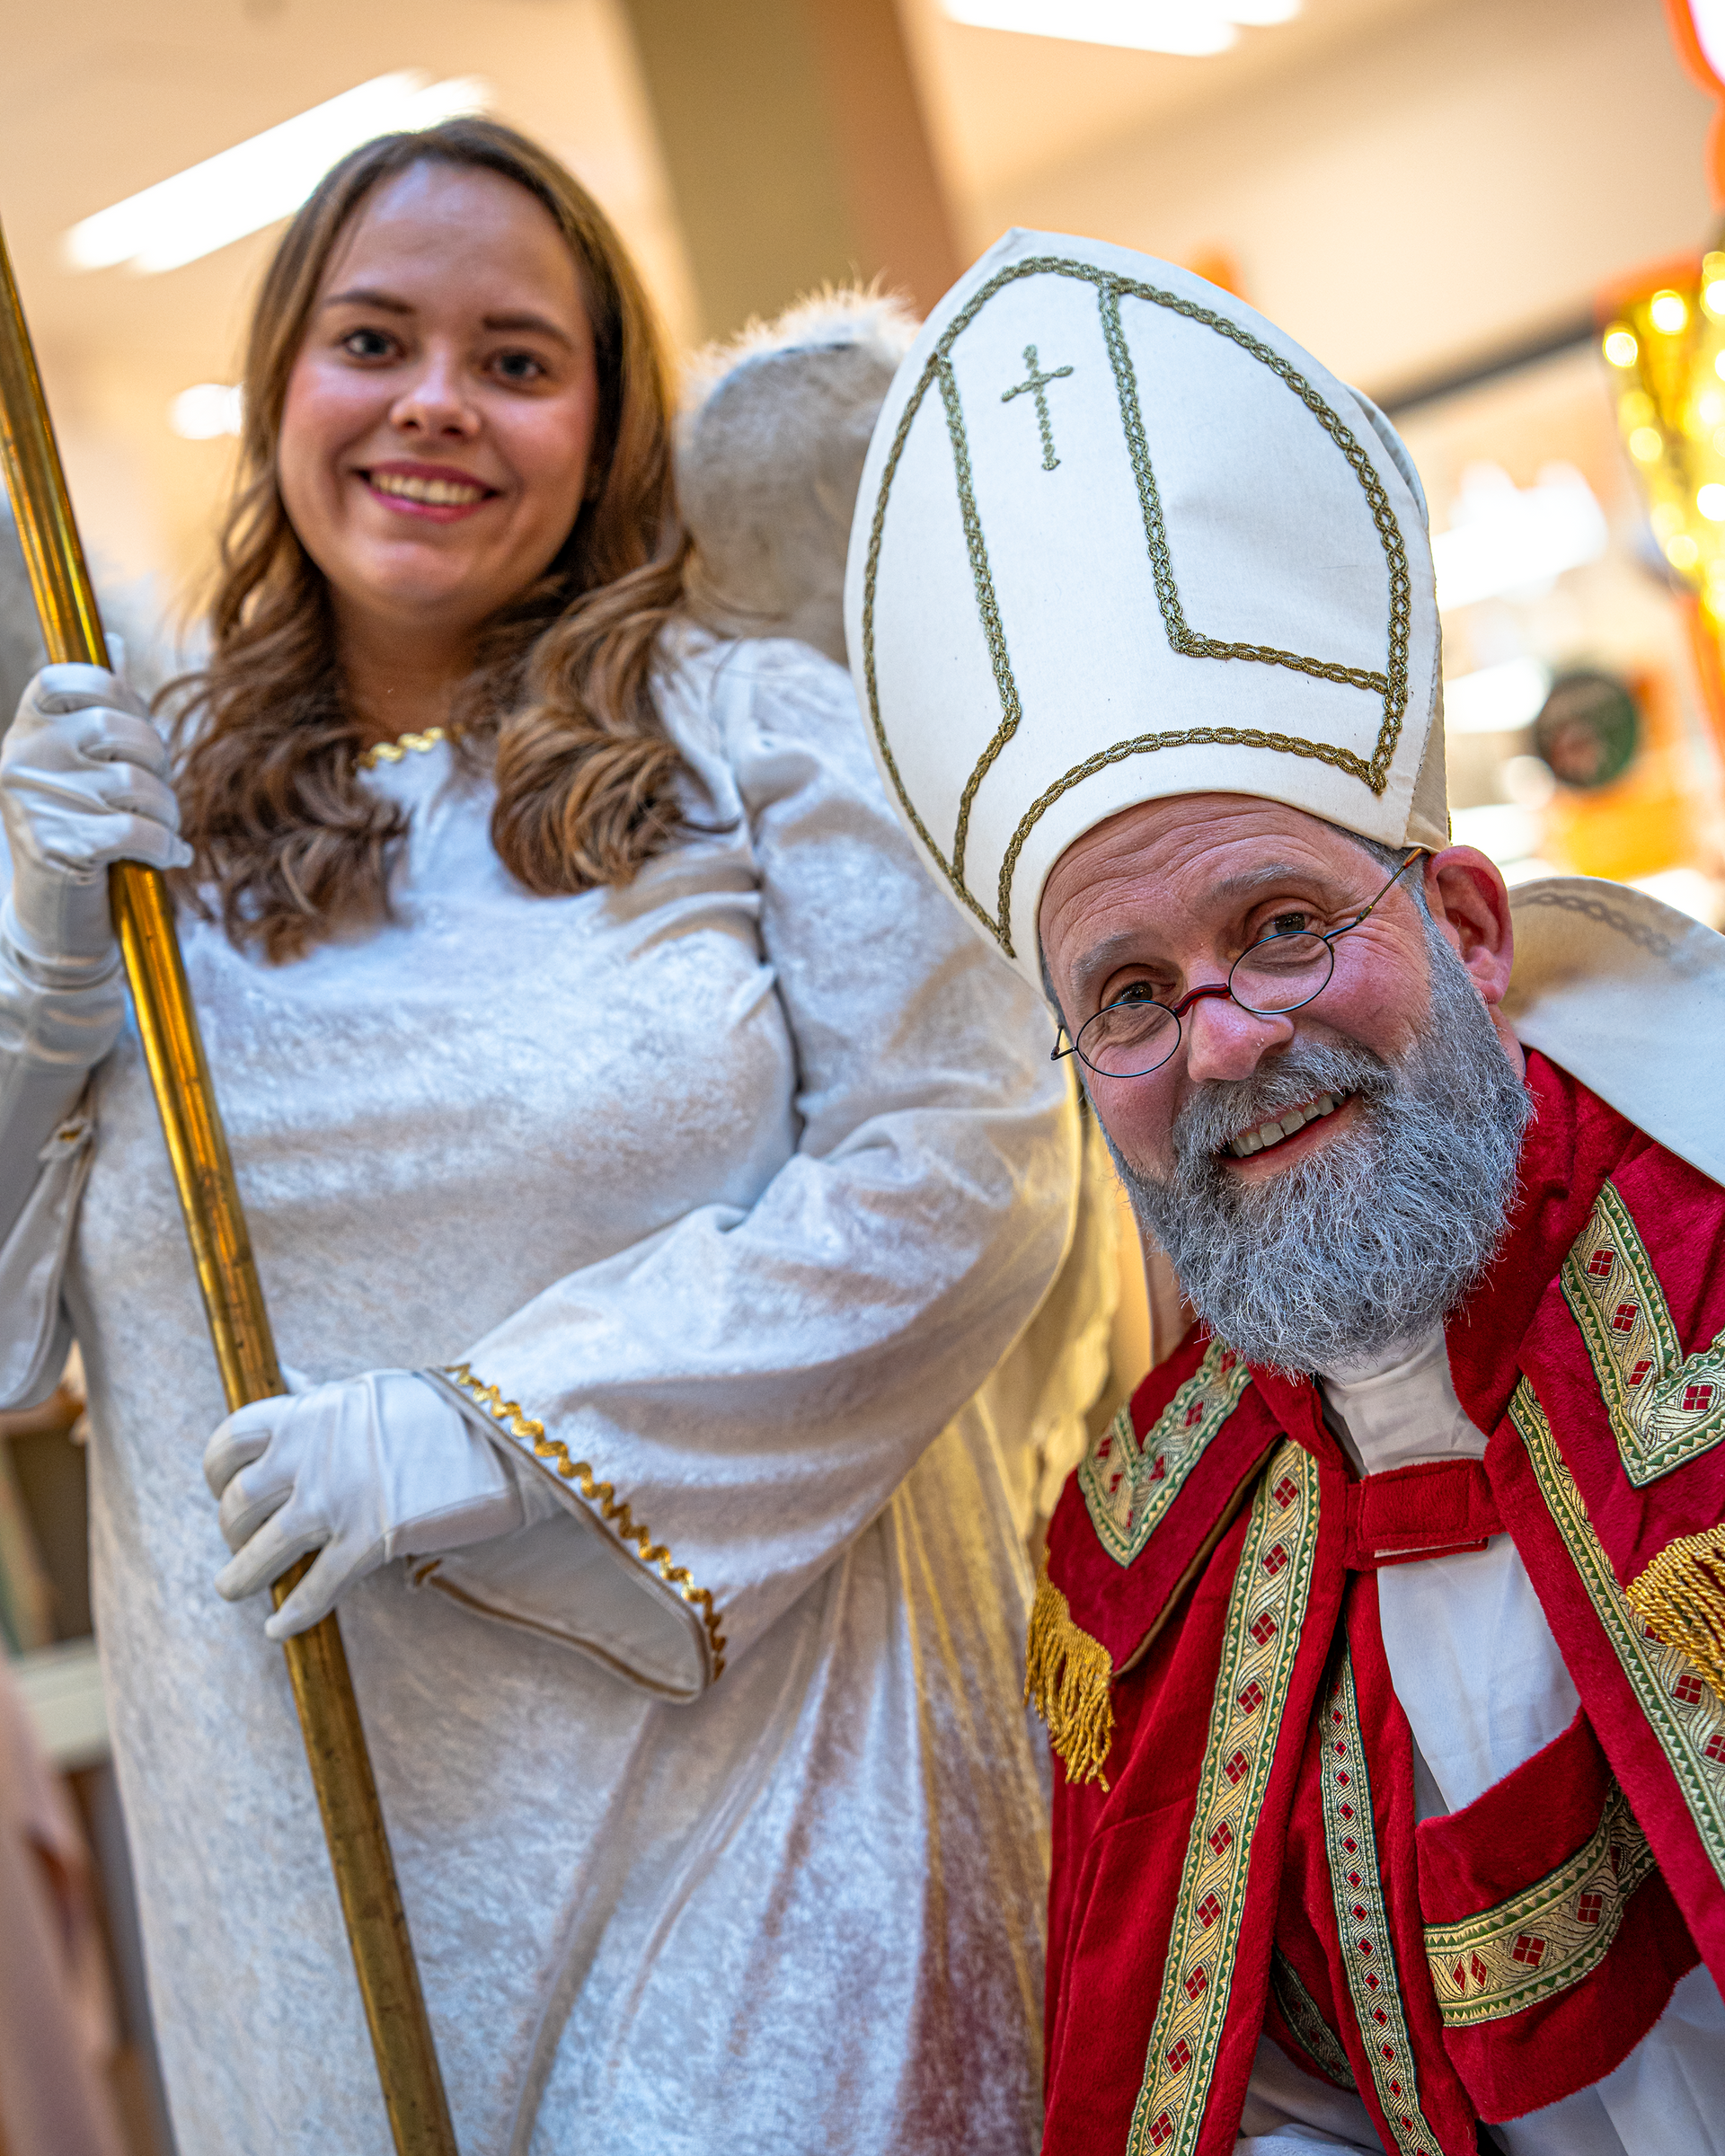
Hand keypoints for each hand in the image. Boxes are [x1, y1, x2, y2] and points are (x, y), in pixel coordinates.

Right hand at [1, 663, 190, 970]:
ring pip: (136, 785)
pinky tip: (165, 858)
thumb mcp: (86, 763)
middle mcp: (22, 757)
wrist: (58, 914)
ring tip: (162, 833)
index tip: (134, 740)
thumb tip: (113, 641)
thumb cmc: (83, 828)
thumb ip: (101, 705)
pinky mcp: (56, 844)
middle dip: (159, 766)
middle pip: (120, 730)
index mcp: (28, 727)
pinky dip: (164, 848)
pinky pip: (137, 831)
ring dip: (167, 815)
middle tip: (159, 797)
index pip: (71, 678)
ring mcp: (34, 801)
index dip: (120, 698)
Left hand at [203, 1370, 526, 1639]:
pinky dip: (292, 1615)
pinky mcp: (370, 1539)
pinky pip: (314, 1588)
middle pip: (237, 1505)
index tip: (225, 1490)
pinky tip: (281, 1628)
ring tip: (236, 1590)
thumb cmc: (442, 1410)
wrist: (506, 1432)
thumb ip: (320, 1395)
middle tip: (244, 1545)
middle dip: (231, 1533)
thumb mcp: (370, 1390)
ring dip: (239, 1579)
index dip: (216, 1474)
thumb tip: (286, 1377)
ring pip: (260, 1552)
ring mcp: (338, 1499)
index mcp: (308, 1412)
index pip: (229, 1443)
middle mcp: (311, 1455)